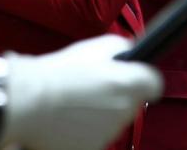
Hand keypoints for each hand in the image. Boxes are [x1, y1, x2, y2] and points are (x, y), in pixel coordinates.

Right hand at [0, 35, 162, 149]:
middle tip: (94, 83)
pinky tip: (72, 114)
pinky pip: (99, 133)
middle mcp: (125, 110)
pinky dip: (89, 126)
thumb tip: (131, 54)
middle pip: (132, 100)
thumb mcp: (93, 47)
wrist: (32, 101)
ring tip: (78, 98)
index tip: (132, 75)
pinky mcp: (96, 148)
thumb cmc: (61, 72)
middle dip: (119, 92)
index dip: (143, 77)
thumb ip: (120, 47)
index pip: (154, 83)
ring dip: (104, 108)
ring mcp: (111, 132)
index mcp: (128, 84)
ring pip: (115, 117)